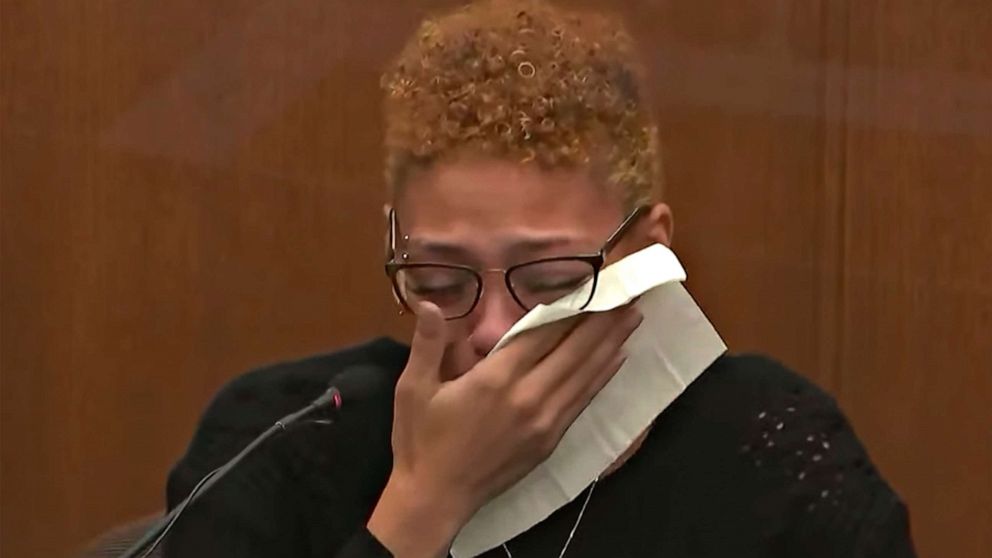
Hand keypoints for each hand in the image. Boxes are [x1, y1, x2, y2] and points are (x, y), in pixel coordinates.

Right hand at [367, 302, 641, 556]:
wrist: (435, 499)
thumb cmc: (421, 441)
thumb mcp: (413, 387)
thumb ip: (426, 342)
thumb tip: (430, 303)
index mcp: (495, 378)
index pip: (543, 333)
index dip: (571, 307)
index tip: (593, 284)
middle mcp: (528, 397)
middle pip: (574, 350)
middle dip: (603, 320)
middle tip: (630, 293)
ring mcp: (544, 421)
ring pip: (586, 374)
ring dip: (611, 344)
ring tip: (633, 318)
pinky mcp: (550, 441)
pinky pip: (582, 401)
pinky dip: (602, 377)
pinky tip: (615, 360)